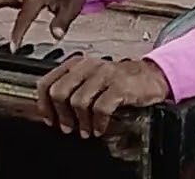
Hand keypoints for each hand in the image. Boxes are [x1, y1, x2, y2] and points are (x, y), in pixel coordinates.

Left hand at [37, 56, 170, 137]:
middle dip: (61, 115)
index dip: (44, 104)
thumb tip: (52, 111)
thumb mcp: (91, 79)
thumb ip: (73, 89)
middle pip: (59, 92)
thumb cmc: (119, 80)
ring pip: (78, 101)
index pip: (47, 81)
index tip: (49, 119)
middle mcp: (87, 66)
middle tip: (67, 128)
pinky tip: (100, 129)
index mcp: (76, 64)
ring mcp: (104, 75)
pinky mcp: (119, 86)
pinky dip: (98, 123)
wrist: (150, 76)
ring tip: (85, 131)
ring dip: (80, 122)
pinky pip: (101, 108)